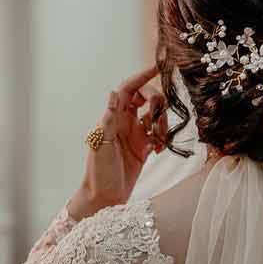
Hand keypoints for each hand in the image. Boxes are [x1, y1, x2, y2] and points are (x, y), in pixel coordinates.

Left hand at [68, 66, 167, 220]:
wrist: (104, 197)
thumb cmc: (99, 171)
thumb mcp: (102, 144)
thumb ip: (109, 119)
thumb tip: (113, 93)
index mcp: (113, 117)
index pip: (129, 89)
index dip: (141, 76)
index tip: (157, 67)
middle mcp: (124, 122)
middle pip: (147, 99)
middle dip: (157, 106)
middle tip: (155, 125)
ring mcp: (135, 134)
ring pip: (156, 116)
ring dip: (162, 124)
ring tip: (158, 142)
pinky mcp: (144, 147)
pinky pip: (159, 134)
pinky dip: (163, 139)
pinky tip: (158, 151)